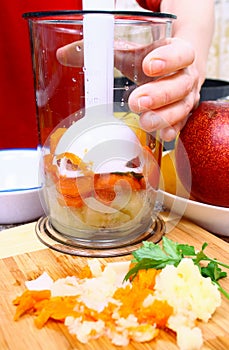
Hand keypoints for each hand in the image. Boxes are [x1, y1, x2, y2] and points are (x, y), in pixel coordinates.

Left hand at [56, 37, 199, 140]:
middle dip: (160, 94)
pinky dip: (172, 130)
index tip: (148, 65)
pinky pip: (182, 124)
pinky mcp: (182, 115)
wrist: (178, 69)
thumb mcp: (132, 51)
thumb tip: (64, 54)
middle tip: (136, 102)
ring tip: (145, 122)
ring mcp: (186, 97)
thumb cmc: (152, 59)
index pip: (181, 53)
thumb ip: (102, 51)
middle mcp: (185, 76)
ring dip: (164, 116)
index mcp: (176, 53)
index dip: (169, 59)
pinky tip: (163, 135)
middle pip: (181, 85)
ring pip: (182, 107)